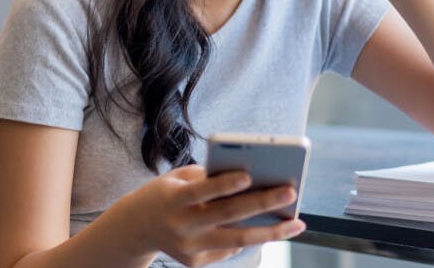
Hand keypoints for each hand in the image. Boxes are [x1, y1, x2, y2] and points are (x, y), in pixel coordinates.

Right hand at [116, 165, 305, 266]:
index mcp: (173, 199)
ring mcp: (189, 248)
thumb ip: (207, 177)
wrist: (136, 227)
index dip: (224, 185)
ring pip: (237, 241)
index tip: (249, 175)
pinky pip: (229, 248)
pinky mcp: (195, 262)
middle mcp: (181, 226)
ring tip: (297, 224)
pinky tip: (269, 227)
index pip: (202, 192)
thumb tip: (252, 179)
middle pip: (227, 216)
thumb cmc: (166, 194)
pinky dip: (250, 235)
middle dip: (262, 203)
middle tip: (290, 192)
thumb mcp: (177, 179)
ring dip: (271, 232)